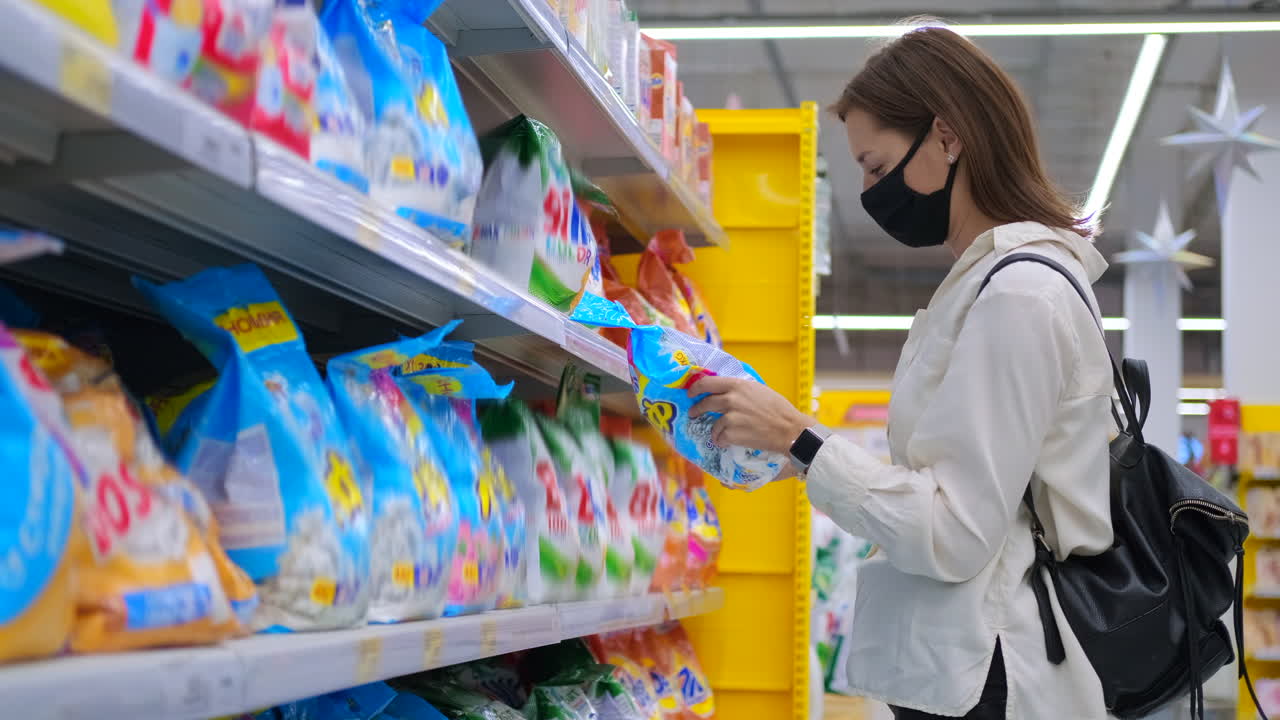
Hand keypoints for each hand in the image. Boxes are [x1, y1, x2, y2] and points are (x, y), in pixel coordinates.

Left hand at [687, 375, 815, 455]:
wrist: (789, 429)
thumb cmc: (779, 409)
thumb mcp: (759, 390)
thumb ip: (741, 390)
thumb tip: (725, 391)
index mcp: (738, 385)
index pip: (707, 383)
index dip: (695, 388)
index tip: (691, 393)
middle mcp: (731, 399)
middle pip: (705, 403)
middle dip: (696, 410)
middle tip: (694, 414)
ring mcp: (730, 417)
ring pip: (713, 424)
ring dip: (714, 431)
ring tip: (719, 435)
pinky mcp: (732, 434)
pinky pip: (719, 438)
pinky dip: (722, 441)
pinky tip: (729, 442)